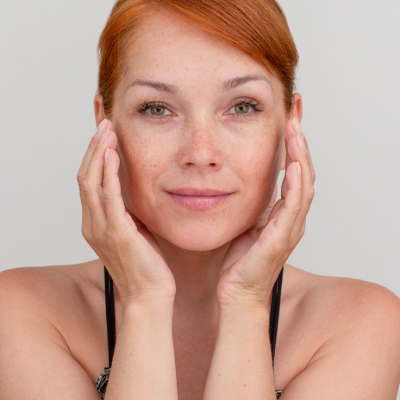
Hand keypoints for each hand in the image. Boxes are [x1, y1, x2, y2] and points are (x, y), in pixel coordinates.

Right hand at [77, 119, 175, 306]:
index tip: (105, 135)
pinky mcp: (117, 233)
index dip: (95, 157)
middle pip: (85, 177)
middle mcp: (92, 225)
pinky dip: (108, 173)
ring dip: (98, 154)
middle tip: (105, 124)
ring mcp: (102, 229)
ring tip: (108, 130)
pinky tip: (114, 155)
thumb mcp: (135, 232)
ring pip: (91, 182)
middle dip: (94, 148)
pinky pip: (108, 197)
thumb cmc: (146, 265)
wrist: (150, 296)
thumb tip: (134, 191)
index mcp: (96, 224)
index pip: (89, 183)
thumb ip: (128, 212)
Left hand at [217, 117, 315, 308]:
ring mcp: (290, 228)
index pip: (293, 170)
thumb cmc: (238, 261)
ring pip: (303, 184)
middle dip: (300, 141)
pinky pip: (293, 207)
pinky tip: (292, 165)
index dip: (292, 144)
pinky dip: (295, 185)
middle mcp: (291, 217)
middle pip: (303, 171)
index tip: (287, 117)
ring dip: (300, 156)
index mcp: (282, 212)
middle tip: (295, 112)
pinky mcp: (281, 239)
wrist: (237, 293)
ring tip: (295, 129)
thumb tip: (234, 177)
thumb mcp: (244, 222)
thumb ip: (248, 202)